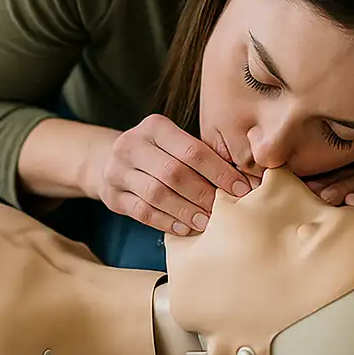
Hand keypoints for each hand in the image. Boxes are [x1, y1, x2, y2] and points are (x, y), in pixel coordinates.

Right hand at [89, 114, 253, 236]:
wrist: (108, 159)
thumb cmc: (157, 153)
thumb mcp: (174, 143)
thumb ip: (201, 156)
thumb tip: (245, 179)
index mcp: (154, 126)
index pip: (193, 150)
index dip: (219, 172)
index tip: (241, 189)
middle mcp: (132, 144)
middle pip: (174, 173)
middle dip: (203, 194)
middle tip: (225, 210)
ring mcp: (117, 170)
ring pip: (157, 194)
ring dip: (186, 210)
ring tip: (206, 222)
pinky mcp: (111, 195)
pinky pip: (142, 212)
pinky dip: (166, 221)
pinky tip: (184, 228)